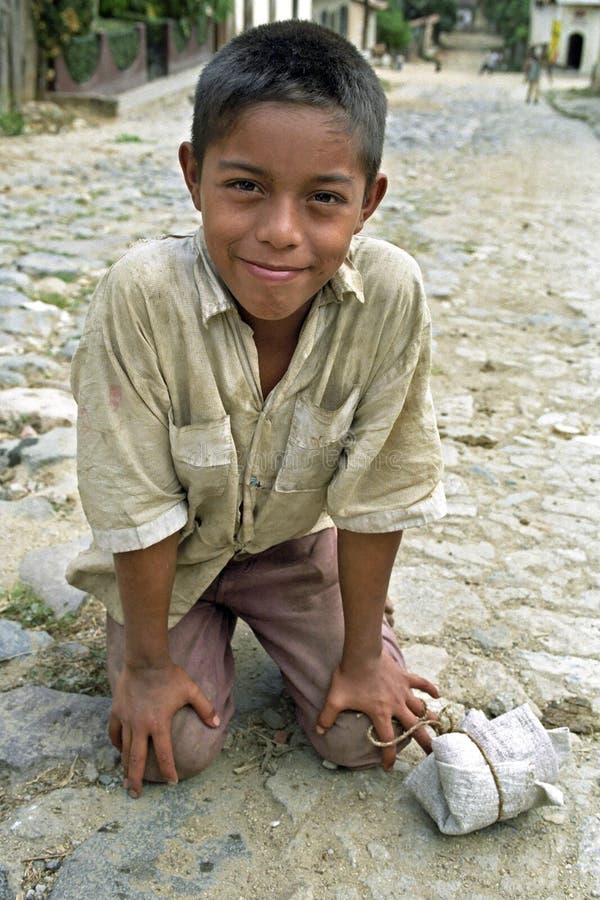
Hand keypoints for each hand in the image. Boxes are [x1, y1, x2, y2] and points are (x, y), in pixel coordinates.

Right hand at [109, 660, 219, 797]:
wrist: (145, 660)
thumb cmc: (170, 675)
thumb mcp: (191, 690)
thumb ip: (205, 708)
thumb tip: (217, 723)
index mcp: (159, 724)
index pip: (164, 755)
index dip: (169, 771)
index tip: (172, 782)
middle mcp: (140, 726)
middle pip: (137, 760)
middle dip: (136, 779)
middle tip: (136, 795)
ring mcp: (126, 720)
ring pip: (123, 749)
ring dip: (125, 766)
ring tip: (125, 780)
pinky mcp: (117, 711)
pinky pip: (114, 733)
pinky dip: (116, 744)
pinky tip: (119, 750)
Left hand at [316, 653, 439, 770]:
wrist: (362, 652)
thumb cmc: (349, 676)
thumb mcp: (334, 699)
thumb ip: (327, 717)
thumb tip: (319, 731)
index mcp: (380, 714)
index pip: (388, 741)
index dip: (389, 756)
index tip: (389, 767)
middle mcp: (396, 705)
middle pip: (415, 729)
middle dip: (425, 743)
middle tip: (433, 754)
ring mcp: (402, 691)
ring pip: (421, 708)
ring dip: (429, 718)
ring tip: (438, 728)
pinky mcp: (405, 677)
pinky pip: (422, 683)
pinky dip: (430, 689)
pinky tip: (437, 695)